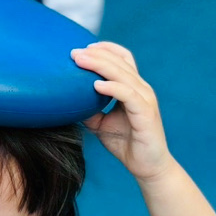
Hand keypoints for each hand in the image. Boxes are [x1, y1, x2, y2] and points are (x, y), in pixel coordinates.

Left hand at [73, 42, 171, 180]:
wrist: (147, 166)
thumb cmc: (127, 144)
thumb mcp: (101, 124)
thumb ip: (89, 110)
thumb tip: (68, 102)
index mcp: (134, 88)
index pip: (123, 59)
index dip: (104, 49)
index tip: (82, 48)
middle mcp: (142, 89)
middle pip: (120, 62)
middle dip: (96, 54)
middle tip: (74, 52)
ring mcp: (145, 99)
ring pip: (123, 74)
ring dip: (100, 65)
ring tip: (80, 62)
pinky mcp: (145, 113)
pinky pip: (127, 94)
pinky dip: (111, 87)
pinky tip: (95, 85)